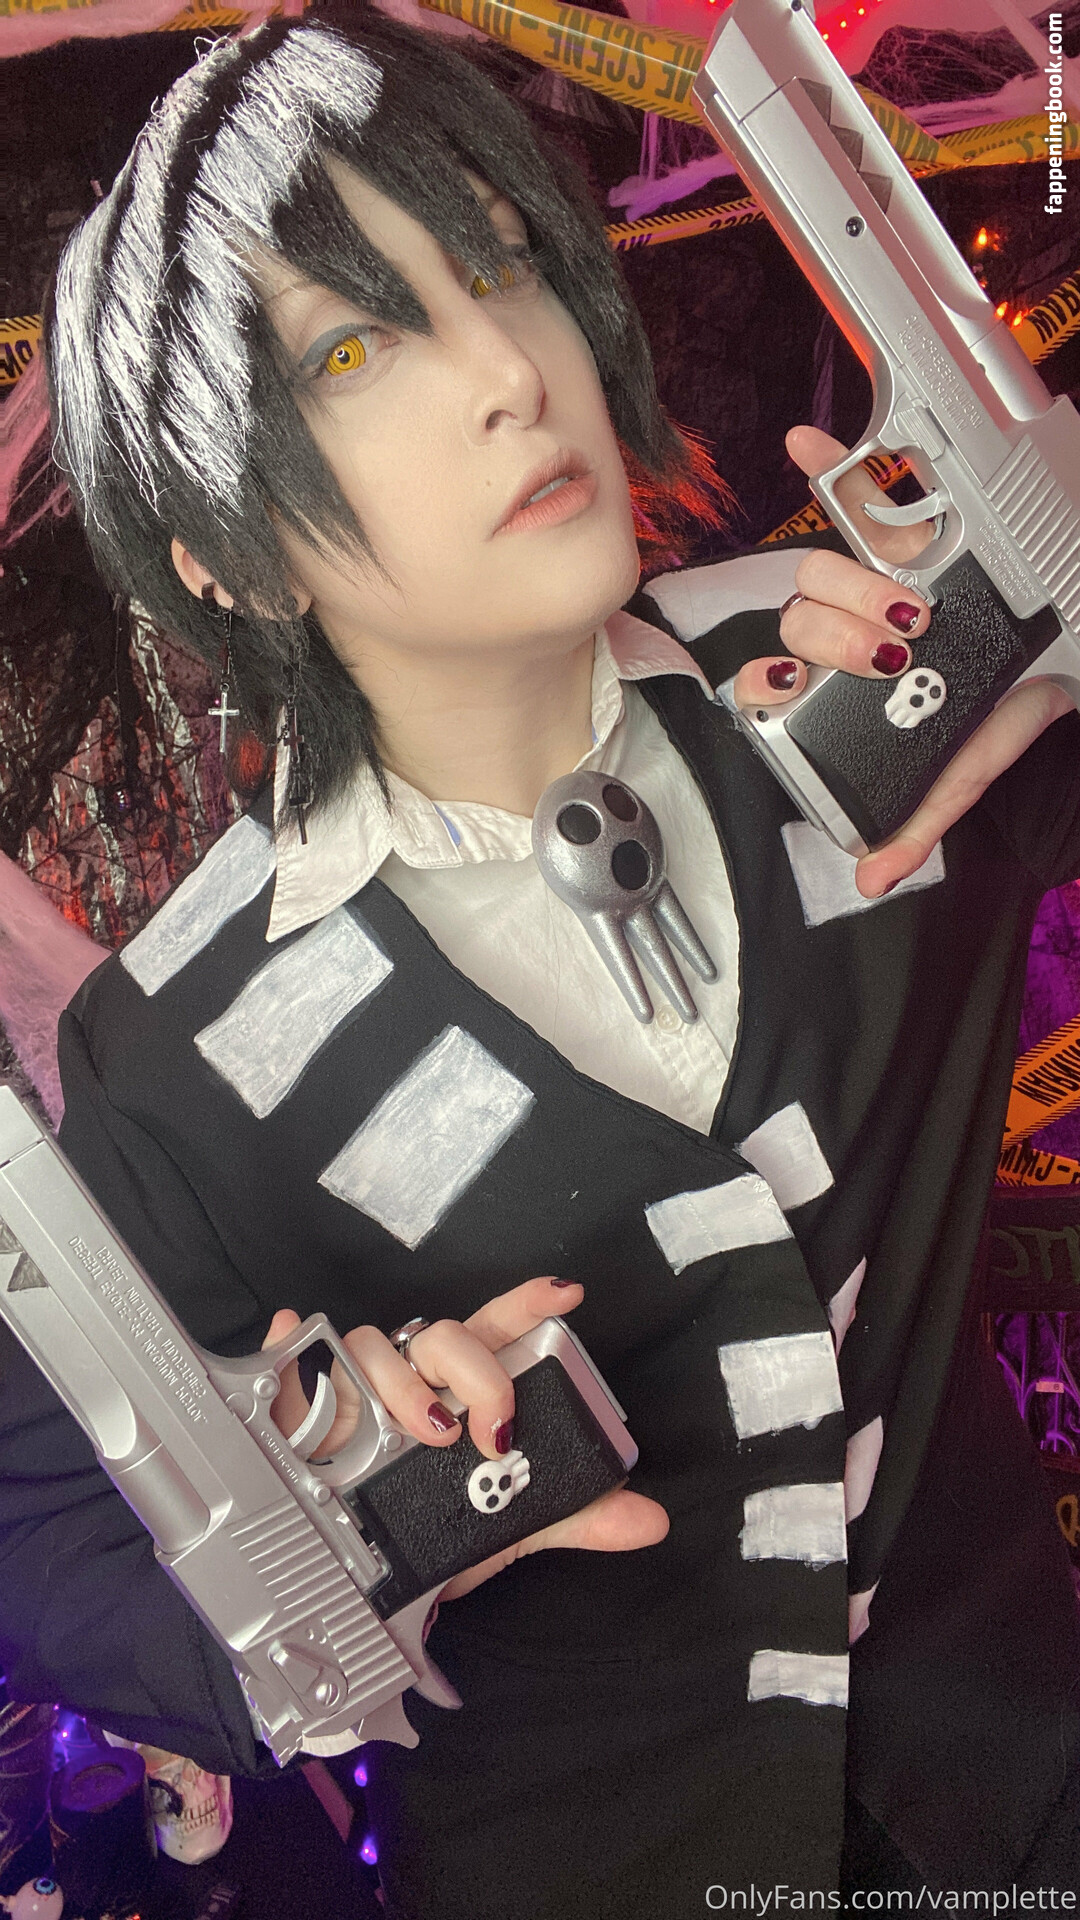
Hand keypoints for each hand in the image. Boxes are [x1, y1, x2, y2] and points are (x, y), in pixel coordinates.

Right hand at [262, 1277, 667, 1601]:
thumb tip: (650, 1520)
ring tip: (425, 1433)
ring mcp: (362, 1389)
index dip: (528, 1303)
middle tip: (489, 1430)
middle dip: (473, 1373)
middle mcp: (417, 1376)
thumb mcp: (509, 1523)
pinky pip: (299, 1362)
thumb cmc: (439, 1523)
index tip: (566, 1291)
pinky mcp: (309, 1407)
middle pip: (445, 1336)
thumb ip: (576, 1518)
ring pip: (378, 1345)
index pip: (499, 1329)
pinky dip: (292, 1347)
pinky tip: (288, 1334)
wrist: (371, 1574)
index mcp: (467, 1386)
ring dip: (403, 1385)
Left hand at [733, 425, 1071, 897]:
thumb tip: (872, 876)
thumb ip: (917, 818)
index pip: (786, 669)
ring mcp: (880, 572)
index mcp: (850, 679)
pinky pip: (860, 490)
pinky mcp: (916, 527)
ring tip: (903, 605)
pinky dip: (827, 465)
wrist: (1070, 659)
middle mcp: (855, 622)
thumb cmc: (1011, 706)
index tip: (799, 688)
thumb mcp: (964, 768)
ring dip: (849, 582)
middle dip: (833, 634)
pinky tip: (803, 445)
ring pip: (824, 565)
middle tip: (889, 654)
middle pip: (802, 615)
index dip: (774, 676)